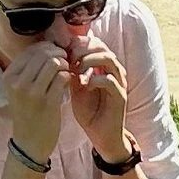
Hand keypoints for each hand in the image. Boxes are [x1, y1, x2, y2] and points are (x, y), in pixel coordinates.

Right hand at [3, 41, 70, 163]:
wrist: (29, 142)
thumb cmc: (28, 113)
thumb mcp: (19, 89)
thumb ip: (30, 69)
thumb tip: (49, 46)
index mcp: (8, 77)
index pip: (30, 50)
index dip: (47, 48)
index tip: (55, 55)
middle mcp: (17, 83)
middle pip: (43, 53)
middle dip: (58, 54)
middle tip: (65, 61)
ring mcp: (32, 93)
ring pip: (54, 63)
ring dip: (65, 64)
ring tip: (66, 71)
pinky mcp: (48, 102)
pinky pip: (63, 78)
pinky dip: (68, 77)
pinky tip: (68, 82)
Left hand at [66, 38, 131, 159]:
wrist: (101, 135)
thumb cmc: (89, 111)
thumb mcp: (75, 88)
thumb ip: (71, 72)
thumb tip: (58, 55)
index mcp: (103, 67)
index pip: (94, 43)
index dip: (78, 43)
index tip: (63, 51)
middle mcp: (114, 71)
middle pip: (102, 46)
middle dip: (83, 49)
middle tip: (69, 58)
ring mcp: (119, 83)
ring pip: (109, 59)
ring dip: (89, 61)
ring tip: (76, 70)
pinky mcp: (120, 96)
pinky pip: (110, 80)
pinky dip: (95, 79)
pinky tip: (84, 86)